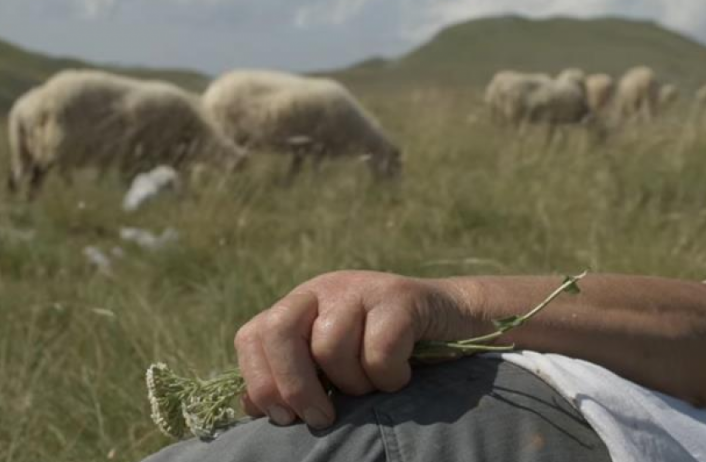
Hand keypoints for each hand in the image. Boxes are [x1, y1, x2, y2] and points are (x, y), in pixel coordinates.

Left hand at [233, 270, 474, 428]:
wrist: (453, 320)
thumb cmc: (388, 352)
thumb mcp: (335, 366)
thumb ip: (294, 380)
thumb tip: (252, 406)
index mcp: (299, 307)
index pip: (252, 336)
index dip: (260, 380)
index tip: (284, 418)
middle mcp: (322, 290)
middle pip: (278, 331)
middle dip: (294, 385)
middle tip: (322, 418)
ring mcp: (359, 288)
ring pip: (329, 344)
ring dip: (352, 383)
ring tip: (373, 386)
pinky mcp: (399, 295)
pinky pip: (378, 349)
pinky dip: (389, 377)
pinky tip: (401, 376)